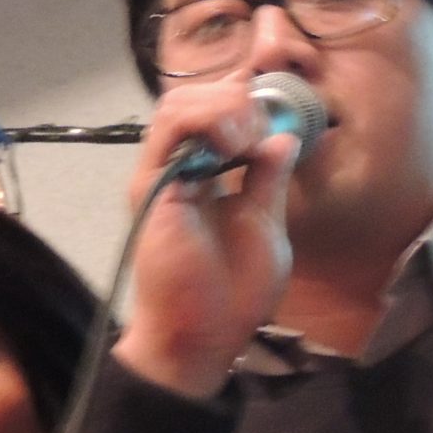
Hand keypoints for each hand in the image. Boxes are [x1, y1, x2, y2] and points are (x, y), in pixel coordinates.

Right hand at [111, 76, 298, 398]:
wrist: (204, 335)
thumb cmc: (232, 294)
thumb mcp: (265, 224)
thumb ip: (268, 179)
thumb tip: (281, 137)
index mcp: (204, 177)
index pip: (215, 113)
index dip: (246, 100)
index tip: (281, 118)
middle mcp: (177, 170)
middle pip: (195, 98)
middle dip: (238, 100)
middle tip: (263, 133)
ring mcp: (160, 175)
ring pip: (178, 103)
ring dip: (222, 107)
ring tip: (246, 140)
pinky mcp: (151, 186)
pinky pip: (170, 128)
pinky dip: (208, 121)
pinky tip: (234, 147)